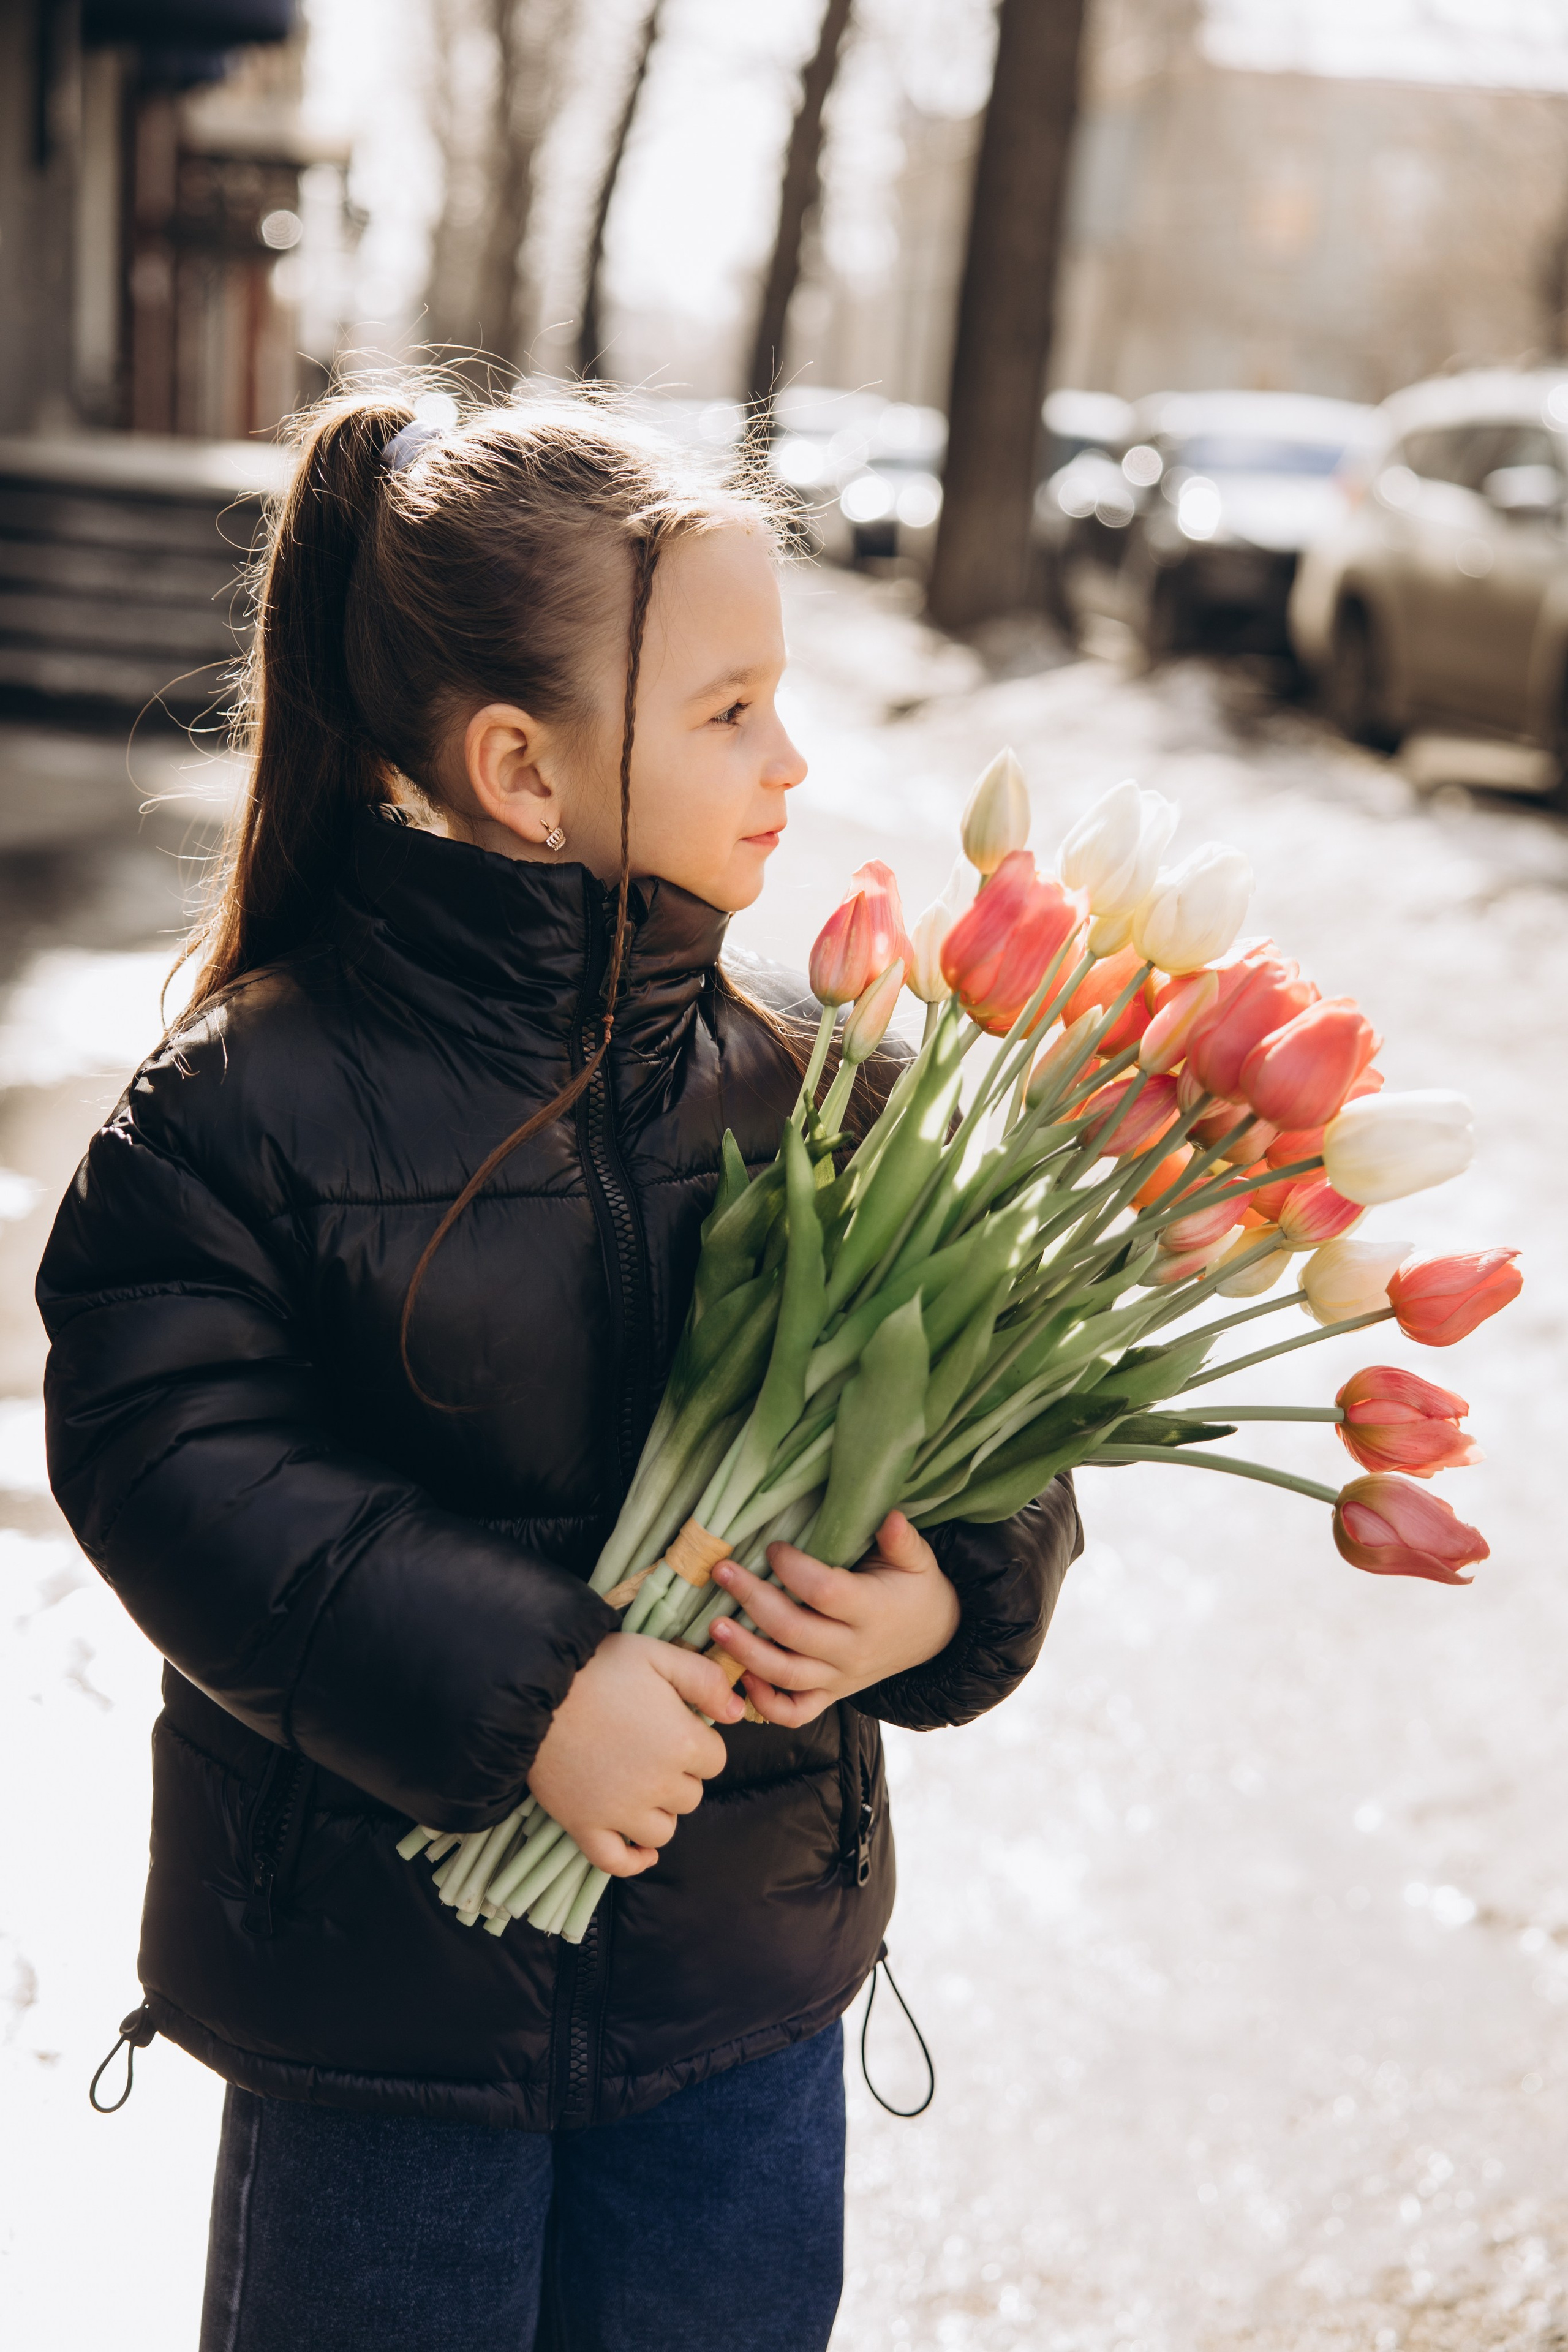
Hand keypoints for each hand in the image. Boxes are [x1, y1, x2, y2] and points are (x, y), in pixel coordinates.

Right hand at [527, 1633, 742, 1877]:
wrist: (531, 1690)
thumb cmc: (596, 1667)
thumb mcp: (657, 1655)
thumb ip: (704, 1680)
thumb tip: (737, 1711)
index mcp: (681, 1744)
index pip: (715, 1761)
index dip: (698, 1744)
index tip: (676, 1728)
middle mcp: (657, 1786)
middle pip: (690, 1796)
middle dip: (679, 1776)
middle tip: (651, 1748)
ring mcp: (620, 1812)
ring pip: (662, 1831)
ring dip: (659, 1813)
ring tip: (640, 1786)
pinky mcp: (585, 1826)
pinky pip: (617, 1862)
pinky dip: (633, 1860)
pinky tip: (640, 1849)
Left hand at [709, 1510, 960, 1729]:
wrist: (932, 1637)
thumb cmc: (915, 1589)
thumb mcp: (917, 1560)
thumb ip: (902, 1541)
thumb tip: (891, 1517)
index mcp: (874, 1611)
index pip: (825, 1593)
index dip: (794, 1569)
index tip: (772, 1547)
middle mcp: (854, 1650)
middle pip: (794, 1632)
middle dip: (753, 1600)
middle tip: (723, 1571)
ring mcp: (840, 1678)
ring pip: (786, 1674)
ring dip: (746, 1652)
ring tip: (715, 1626)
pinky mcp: (830, 1695)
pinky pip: (794, 1712)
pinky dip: (765, 1702)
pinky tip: (741, 1677)